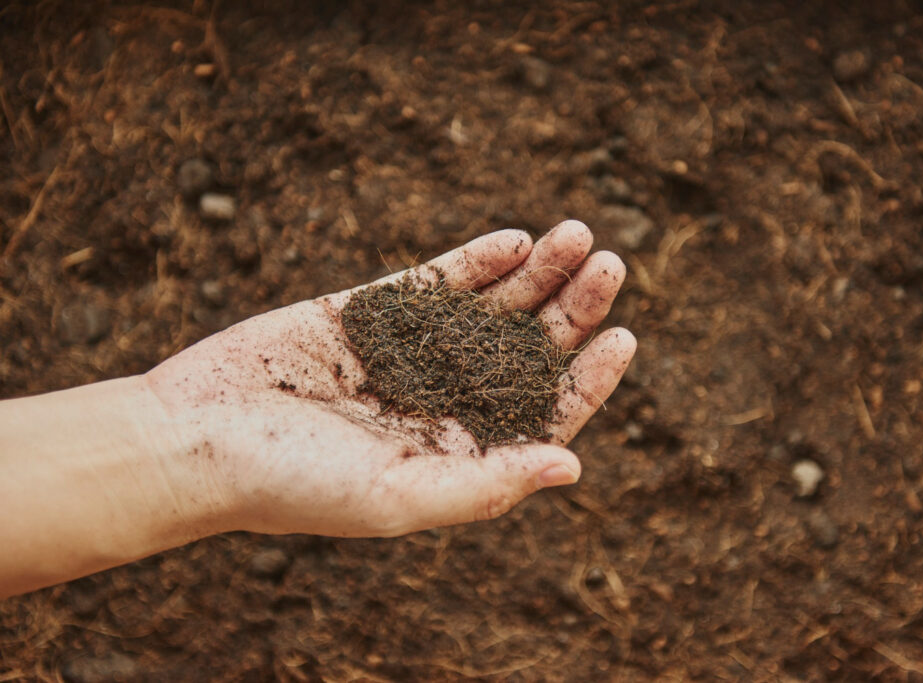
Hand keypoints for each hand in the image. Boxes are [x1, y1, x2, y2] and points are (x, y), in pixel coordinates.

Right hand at [146, 220, 634, 537]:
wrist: (193, 438)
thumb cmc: (293, 483)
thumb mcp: (398, 496)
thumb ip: (485, 483)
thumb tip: (573, 465)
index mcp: (458, 452)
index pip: (542, 415)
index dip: (587, 379)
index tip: (622, 338)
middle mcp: (442, 401)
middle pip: (526, 351)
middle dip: (571, 309)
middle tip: (611, 266)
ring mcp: (409, 352)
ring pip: (490, 308)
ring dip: (537, 273)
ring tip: (579, 236)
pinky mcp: (371, 312)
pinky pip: (436, 282)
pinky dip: (476, 261)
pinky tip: (516, 240)